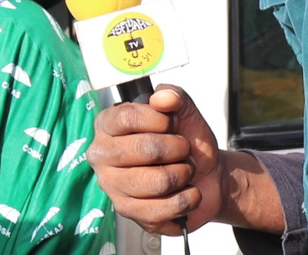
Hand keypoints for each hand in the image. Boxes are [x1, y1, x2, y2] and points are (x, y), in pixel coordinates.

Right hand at [87, 85, 225, 234]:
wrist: (206, 176)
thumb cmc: (187, 142)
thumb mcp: (184, 112)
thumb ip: (174, 96)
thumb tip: (162, 98)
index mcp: (107, 125)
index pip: (127, 117)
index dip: (159, 120)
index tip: (170, 124)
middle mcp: (101, 154)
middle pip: (145, 149)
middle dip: (178, 149)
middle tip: (181, 151)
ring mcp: (111, 185)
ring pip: (159, 181)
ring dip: (183, 174)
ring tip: (182, 171)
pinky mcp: (127, 212)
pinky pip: (166, 207)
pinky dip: (188, 198)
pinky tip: (184, 192)